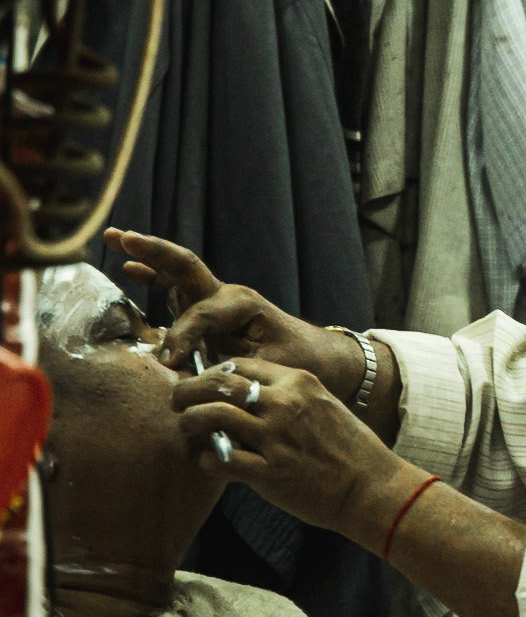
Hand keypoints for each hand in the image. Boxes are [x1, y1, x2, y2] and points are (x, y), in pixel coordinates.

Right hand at [103, 228, 360, 399]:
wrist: (318, 357)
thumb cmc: (297, 362)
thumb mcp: (269, 368)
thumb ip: (231, 370)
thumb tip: (194, 380)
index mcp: (242, 305)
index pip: (199, 316)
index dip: (180, 340)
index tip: (169, 365)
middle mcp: (227, 295)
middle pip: (185, 266)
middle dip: (153, 252)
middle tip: (121, 236)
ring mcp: (217, 299)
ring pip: (177, 272)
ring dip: (147, 255)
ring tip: (115, 236)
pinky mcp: (209, 309)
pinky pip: (177, 288)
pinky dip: (154, 276)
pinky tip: (129, 266)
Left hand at [173, 357, 422, 537]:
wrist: (370, 486)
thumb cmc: (348, 447)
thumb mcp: (323, 405)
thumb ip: (287, 396)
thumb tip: (244, 395)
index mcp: (299, 382)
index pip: (239, 364)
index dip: (211, 372)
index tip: (201, 384)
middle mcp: (285, 404)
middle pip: (218, 382)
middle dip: (188, 390)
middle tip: (178, 401)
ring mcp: (276, 438)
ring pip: (211, 415)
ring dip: (190, 421)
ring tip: (187, 428)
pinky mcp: (270, 472)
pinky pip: (220, 459)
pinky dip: (206, 459)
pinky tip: (208, 461)